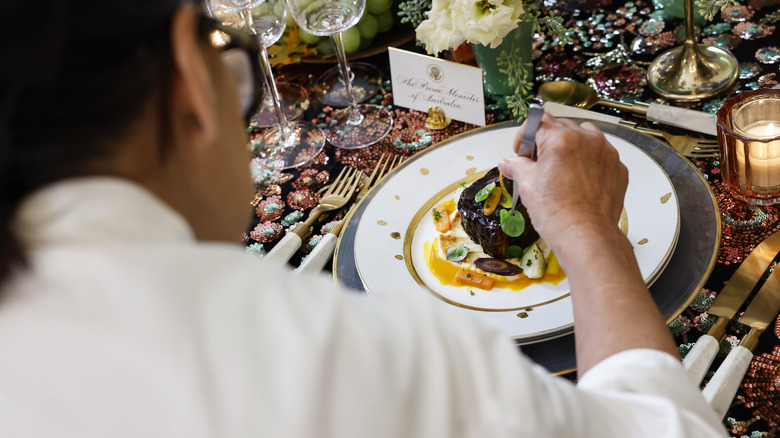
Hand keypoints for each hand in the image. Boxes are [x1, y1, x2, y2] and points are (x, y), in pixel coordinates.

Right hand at [498, 115, 627, 251]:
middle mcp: (587, 139)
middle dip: (548, 143)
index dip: (525, 136)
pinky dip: (589, 163)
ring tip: (562, 172)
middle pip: (562, 128)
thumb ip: (517, 167)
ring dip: (571, 148)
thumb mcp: (528, 185)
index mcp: (561, 139)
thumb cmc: (557, 212)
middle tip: (539, 166)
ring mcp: (606, 153)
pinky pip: (600, 156)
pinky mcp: (618, 168)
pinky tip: (579, 184)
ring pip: (585, 138)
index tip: (522, 151)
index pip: (538, 121)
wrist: (586, 236)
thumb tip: (508, 163)